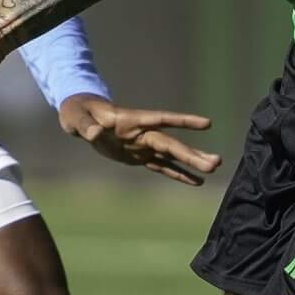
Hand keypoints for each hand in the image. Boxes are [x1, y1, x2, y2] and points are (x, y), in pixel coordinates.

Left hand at [57, 94, 222, 185]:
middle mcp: (142, 132)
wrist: (80, 117)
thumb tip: (94, 133)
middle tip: (216, 162)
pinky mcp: (139, 157)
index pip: (161, 119)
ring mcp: (143, 145)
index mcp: (131, 120)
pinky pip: (162, 166)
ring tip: (214, 168)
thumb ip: (86, 125)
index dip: (183, 121)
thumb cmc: (78, 113)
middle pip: (171, 143)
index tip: (207, 124)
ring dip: (192, 163)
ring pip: (171, 155)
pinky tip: (196, 182)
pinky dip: (178, 174)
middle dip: (192, 154)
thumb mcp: (77, 118)